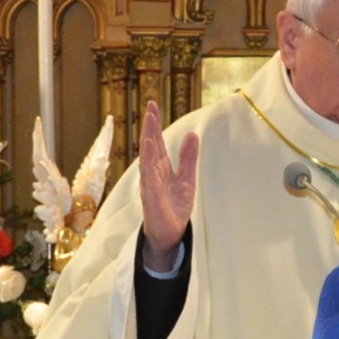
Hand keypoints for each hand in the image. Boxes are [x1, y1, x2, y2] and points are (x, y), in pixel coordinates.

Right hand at [136, 100, 197, 270]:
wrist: (171, 234)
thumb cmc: (174, 207)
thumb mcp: (187, 179)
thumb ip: (188, 158)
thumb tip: (192, 134)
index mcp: (161, 168)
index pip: (157, 142)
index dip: (155, 124)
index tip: (153, 105)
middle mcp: (153, 173)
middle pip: (150, 146)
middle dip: (150, 127)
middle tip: (150, 107)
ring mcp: (150, 185)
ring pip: (147, 160)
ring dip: (147, 143)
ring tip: (149, 125)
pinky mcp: (151, 198)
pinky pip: (149, 179)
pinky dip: (148, 165)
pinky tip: (149, 152)